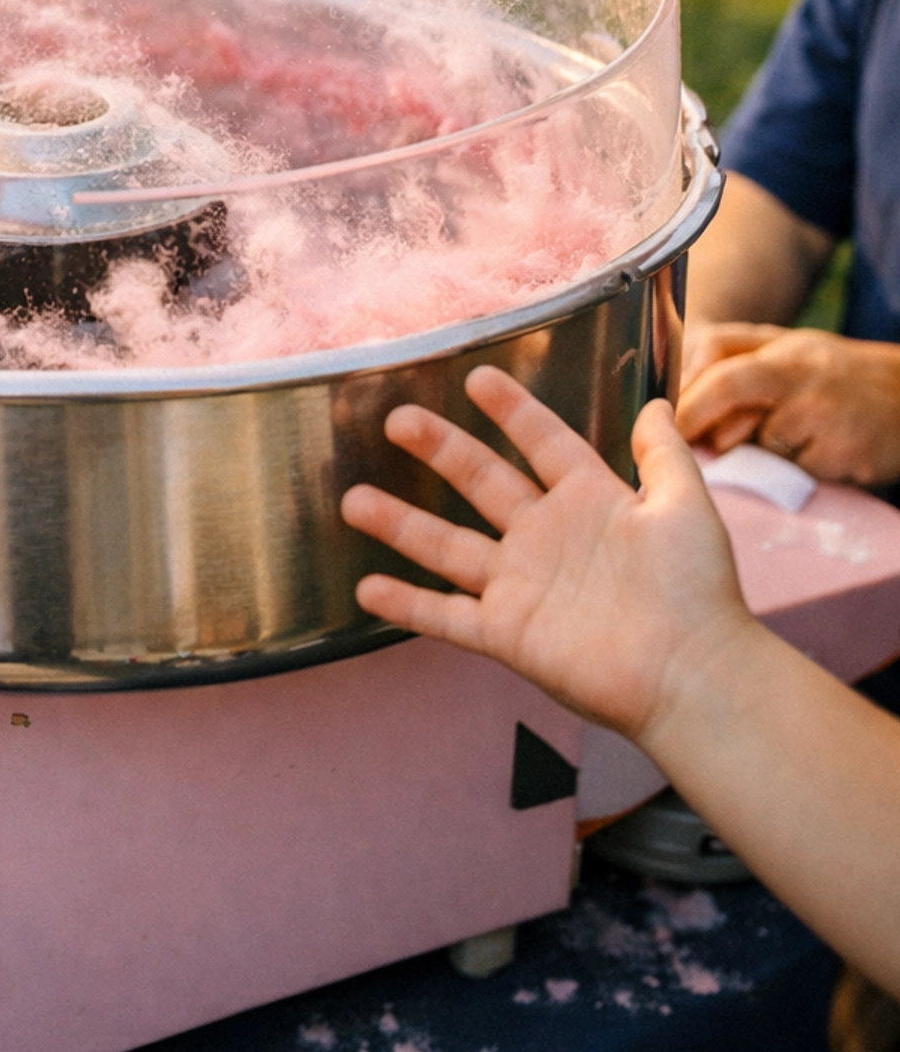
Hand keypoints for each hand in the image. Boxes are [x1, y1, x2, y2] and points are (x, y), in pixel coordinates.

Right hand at [340, 365, 752, 751]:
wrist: (692, 673)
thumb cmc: (697, 590)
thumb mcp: (684, 507)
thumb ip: (664, 455)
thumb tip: (657, 404)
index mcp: (590, 500)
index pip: (543, 443)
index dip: (514, 411)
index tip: (478, 378)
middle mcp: (546, 537)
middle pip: (481, 482)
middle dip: (440, 449)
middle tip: (397, 418)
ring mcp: (522, 586)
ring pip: (448, 546)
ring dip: (401, 523)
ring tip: (352, 499)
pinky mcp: (507, 634)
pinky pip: (446, 615)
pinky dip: (407, 604)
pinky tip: (366, 589)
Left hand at [678, 324, 899, 485]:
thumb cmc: (835, 379)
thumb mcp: (788, 353)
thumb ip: (732, 360)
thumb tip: (676, 390)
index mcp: (784, 348)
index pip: (718, 358)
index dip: (686, 394)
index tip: (662, 423)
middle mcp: (803, 370)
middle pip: (729, 386)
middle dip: (695, 419)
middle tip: (686, 447)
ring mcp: (826, 410)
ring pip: (760, 441)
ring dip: (752, 454)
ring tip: (777, 450)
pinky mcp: (846, 452)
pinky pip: (797, 472)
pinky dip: (794, 473)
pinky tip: (814, 462)